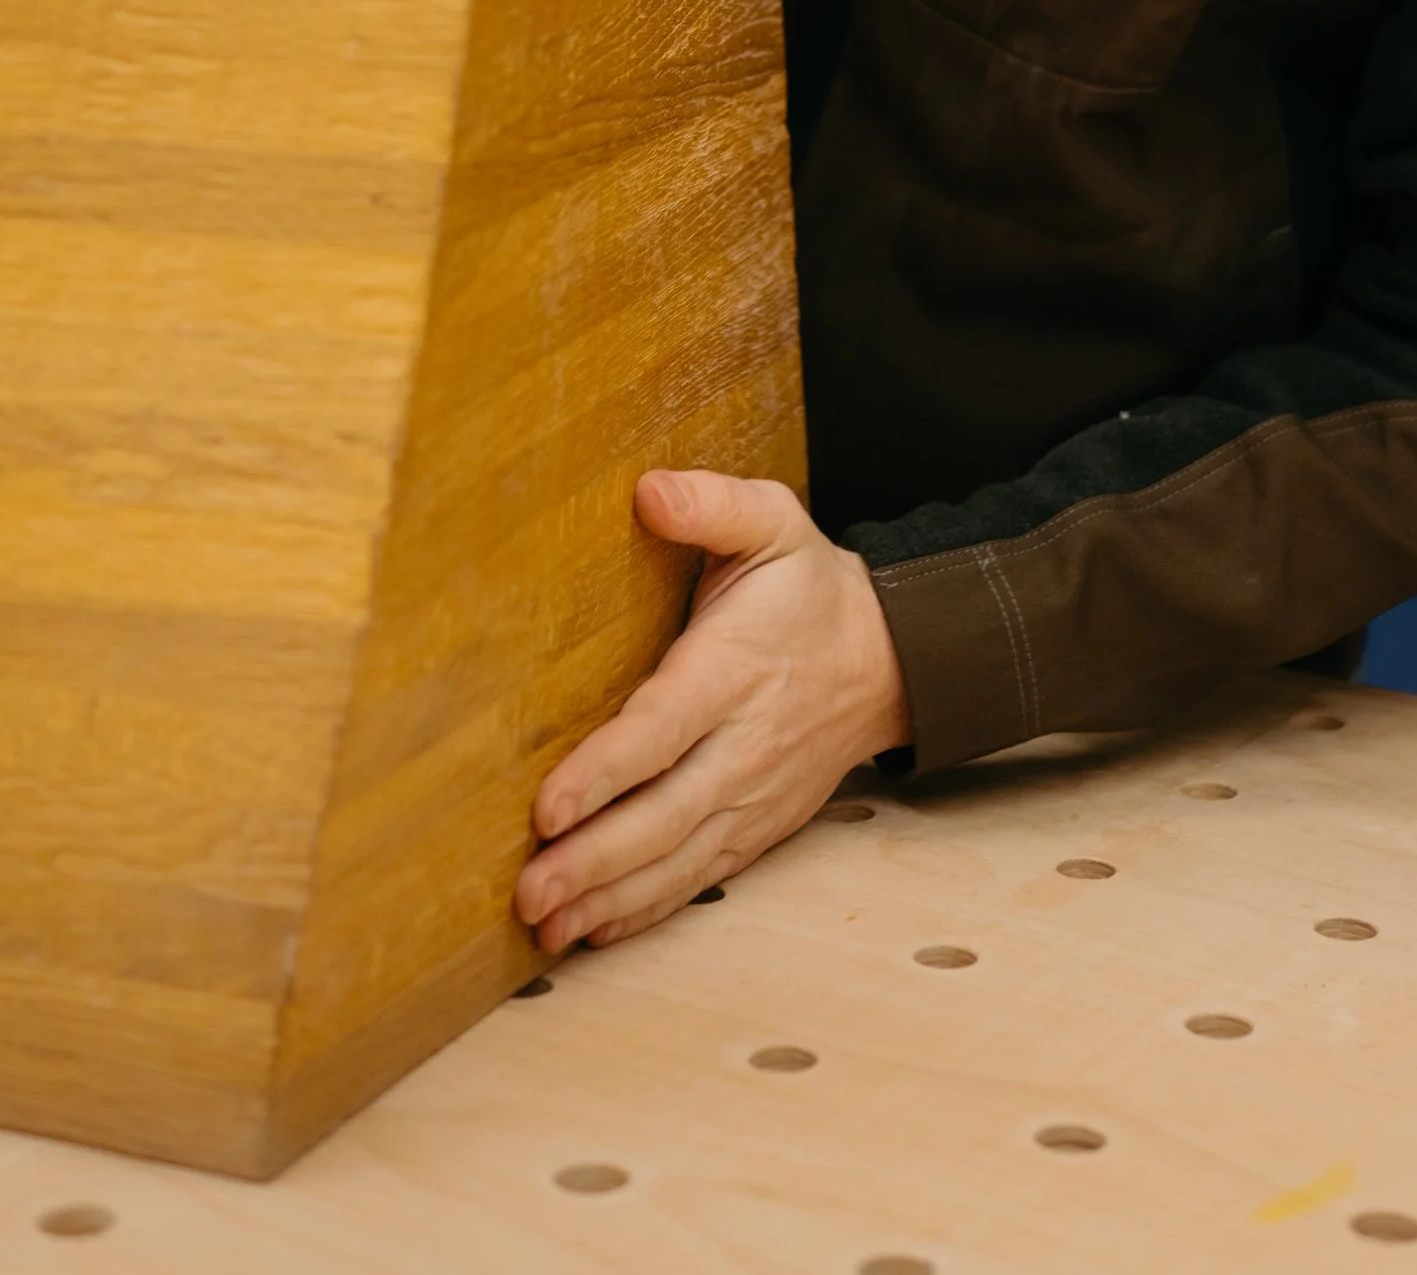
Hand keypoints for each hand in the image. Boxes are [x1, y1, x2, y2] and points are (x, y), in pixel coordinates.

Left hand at [513, 468, 911, 953]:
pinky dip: (648, 908)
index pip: (663, 728)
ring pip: (677, 858)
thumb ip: (713, 504)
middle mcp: (742, 744)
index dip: (604, 772)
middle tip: (529, 891)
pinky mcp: (757, 825)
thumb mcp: (771, 523)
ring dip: (609, 896)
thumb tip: (650, 490)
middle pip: (664, 814)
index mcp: (734, 669)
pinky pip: (699, 875)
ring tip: (546, 926)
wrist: (887, 658)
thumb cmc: (809, 587)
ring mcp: (752, 794)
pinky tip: (596, 927)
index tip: (547, 807)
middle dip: (593, 859)